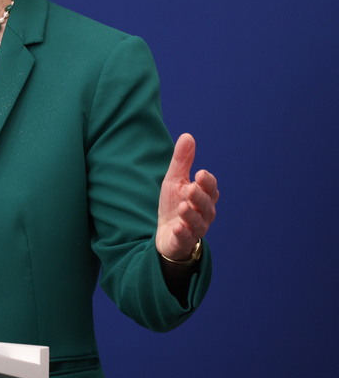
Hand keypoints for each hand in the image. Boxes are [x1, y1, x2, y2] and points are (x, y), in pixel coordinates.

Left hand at [156, 133, 218, 261]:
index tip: (200, 173)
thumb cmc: (174, 204)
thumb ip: (182, 161)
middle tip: (191, 188)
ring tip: (183, 206)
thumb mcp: (174, 180)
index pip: (210, 188)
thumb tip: (187, 136)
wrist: (166, 234)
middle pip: (206, 205)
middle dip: (200, 197)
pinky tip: (176, 227)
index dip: (207, 182)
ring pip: (198, 222)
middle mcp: (204, 213)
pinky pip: (185, 238)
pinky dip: (182, 233)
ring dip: (191, 214)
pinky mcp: (183, 242)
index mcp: (204, 197)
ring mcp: (195, 229)